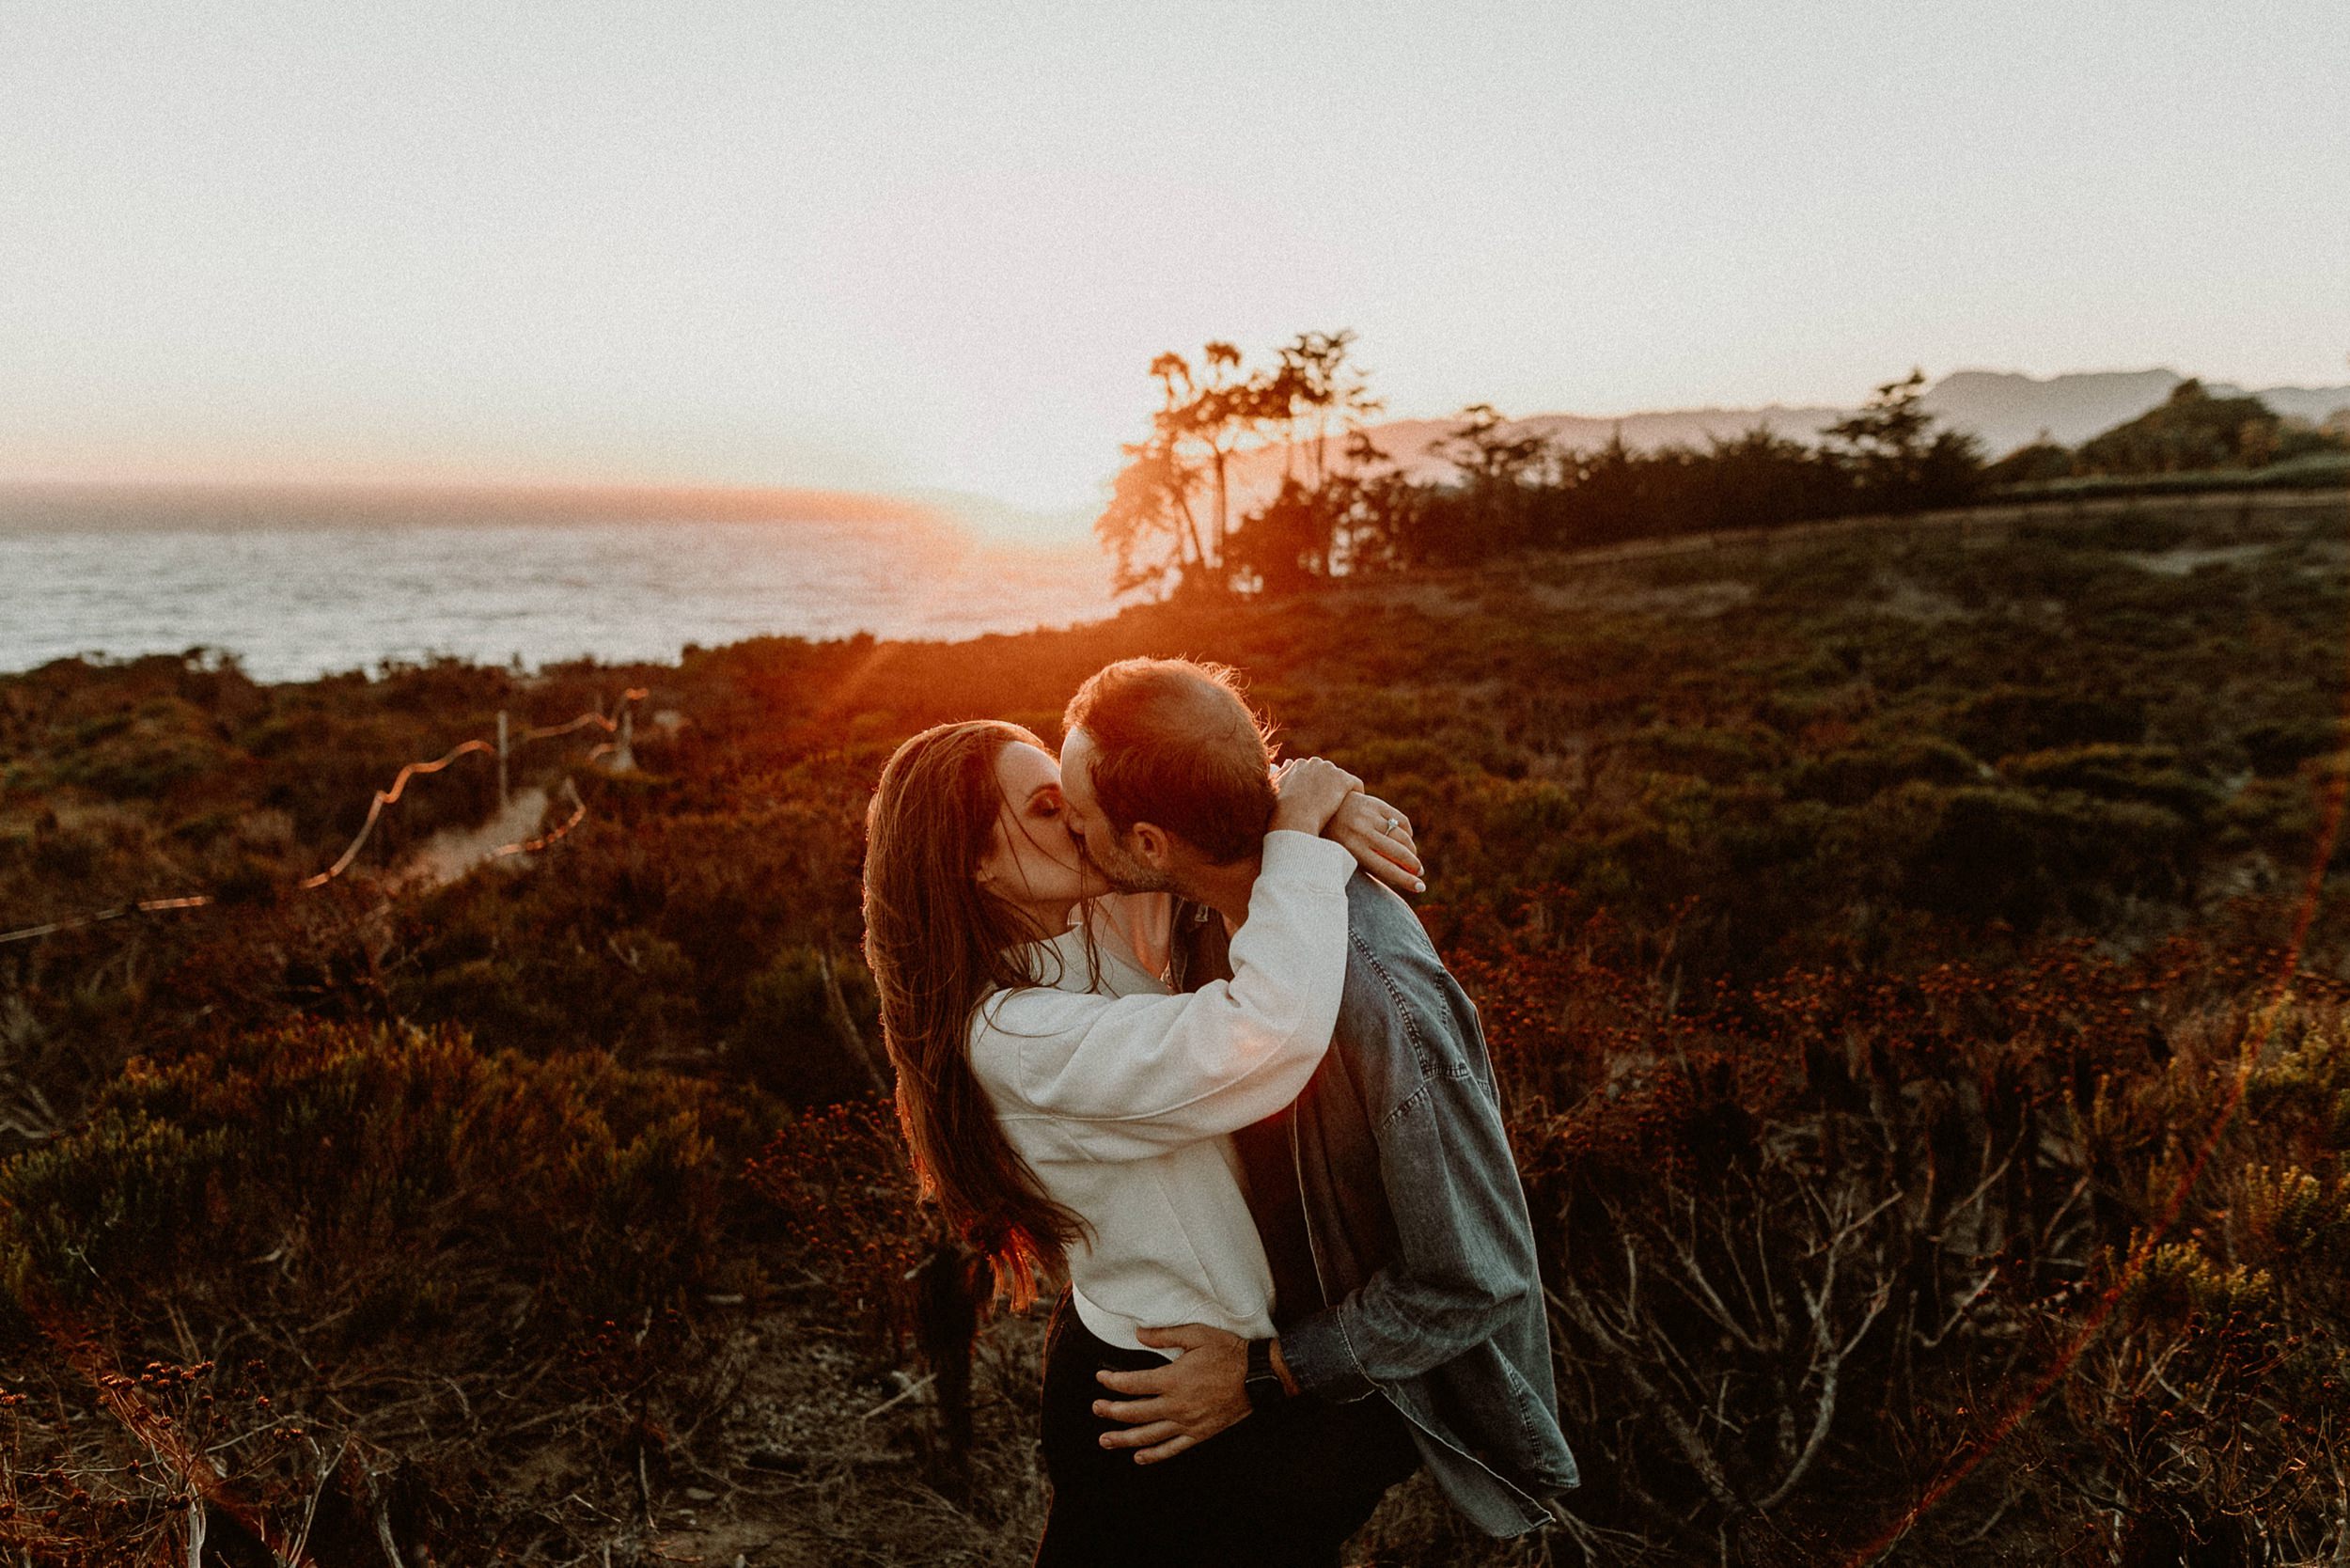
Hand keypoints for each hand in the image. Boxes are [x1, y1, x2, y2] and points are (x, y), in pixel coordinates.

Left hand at [1092, 1323, 1250, 1462]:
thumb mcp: (1196, 1334)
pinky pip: (1172, 1448)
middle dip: (1111, 1411)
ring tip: (1105, 1440)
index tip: (1100, 1378)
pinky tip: (1139, 1457)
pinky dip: (1154, 1455)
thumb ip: (1165, 1335)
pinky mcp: (1200, 1433)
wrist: (1259, 1376)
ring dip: (1124, 1439)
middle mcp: (1176, 1405)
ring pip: (1148, 1435)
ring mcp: (1187, 1422)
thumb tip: (1138, 1334)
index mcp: (1173, 1379)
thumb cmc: (1229, 1352)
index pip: (1133, 1383)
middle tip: (1096, 1408)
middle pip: (1135, 1412)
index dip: (1113, 1382)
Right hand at [1268, 757, 1361, 836]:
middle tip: (1332, 807)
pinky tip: (1356, 807)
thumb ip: (1283, 773)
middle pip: (1329, 775)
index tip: (1319, 802)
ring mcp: (1330, 770)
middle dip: (1330, 788)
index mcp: (1299, 764)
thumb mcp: (1276, 789)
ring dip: (1343, 792)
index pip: (1314, 773)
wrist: (1293, 819)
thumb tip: (1288, 762)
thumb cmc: (1281, 810)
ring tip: (1345, 809)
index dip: (1318, 789)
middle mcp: (1315, 762)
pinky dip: (1357, 794)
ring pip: (1342, 779)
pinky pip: (1356, 784)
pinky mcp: (1343, 780)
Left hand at [1326, 792, 1423, 893]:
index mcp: (1352, 850)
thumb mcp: (1343, 856)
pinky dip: (1407, 831)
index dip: (1406, 880)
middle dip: (1413, 865)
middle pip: (1398, 853)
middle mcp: (1361, 832)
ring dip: (1411, 850)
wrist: (1315, 806)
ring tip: (1413, 858)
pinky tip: (1407, 839)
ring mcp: (1368, 816)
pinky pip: (1400, 819)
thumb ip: (1367, 865)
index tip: (1420, 888)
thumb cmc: (1331, 840)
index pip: (1387, 869)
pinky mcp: (1374, 803)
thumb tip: (1401, 876)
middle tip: (1419, 872)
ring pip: (1402, 836)